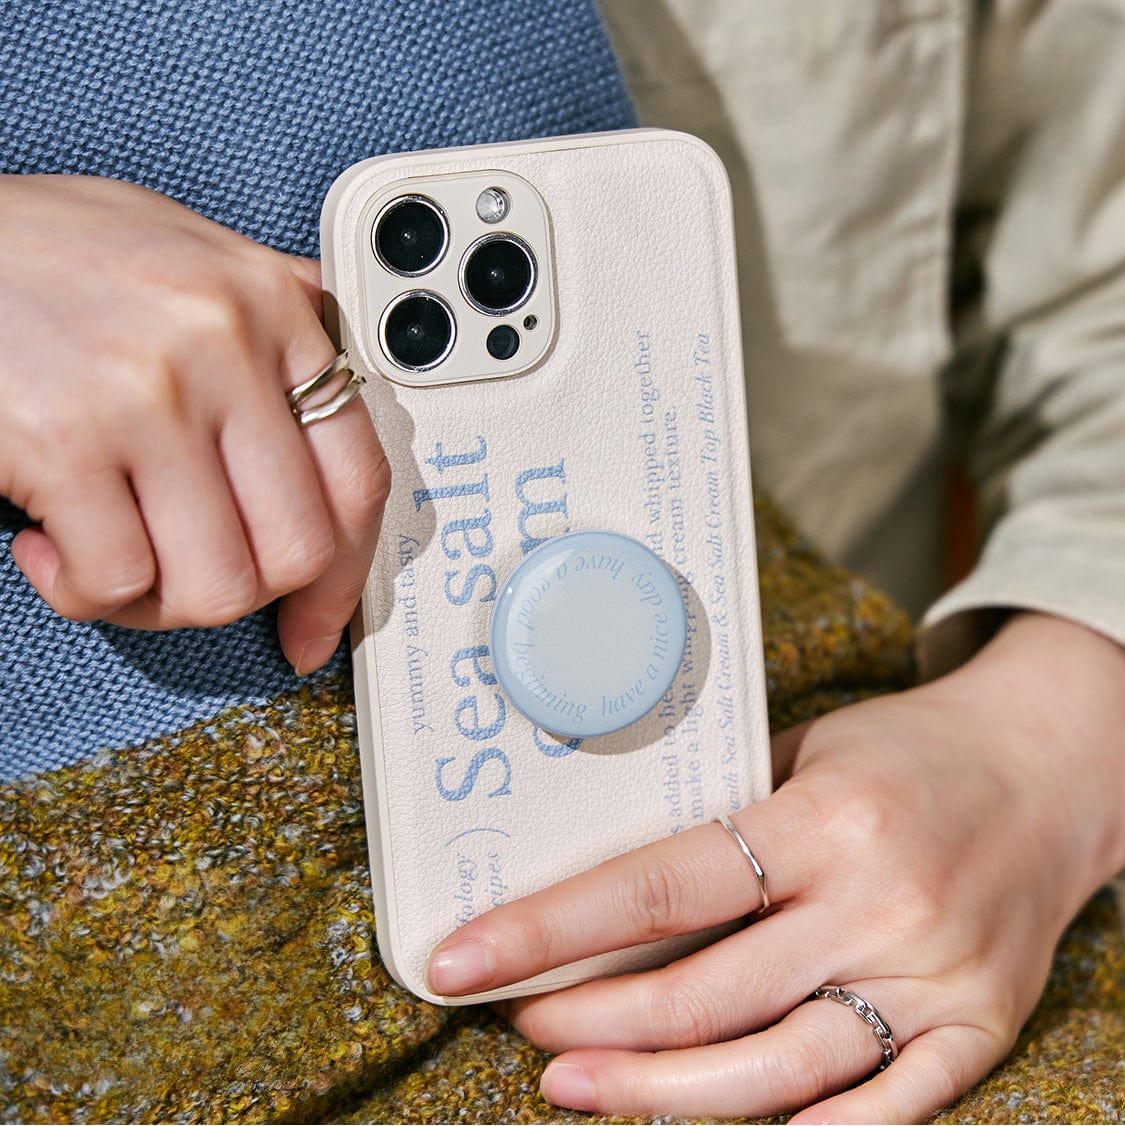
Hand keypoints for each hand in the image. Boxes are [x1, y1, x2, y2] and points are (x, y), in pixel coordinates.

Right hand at [0, 174, 387, 671]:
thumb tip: (338, 395)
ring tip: (117, 560)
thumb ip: (276, 316)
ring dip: (164, 604)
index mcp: (272, 307)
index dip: (345, 579)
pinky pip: (119, 582)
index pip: (359, 480)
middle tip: (191, 582)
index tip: (315, 624)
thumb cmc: (53, 255)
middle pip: (297, 550)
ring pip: (217, 585)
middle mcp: (225, 347)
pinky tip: (50, 545)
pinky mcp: (64, 441)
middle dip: (247, 596)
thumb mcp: (189, 250)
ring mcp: (148, 395)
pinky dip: (84, 591)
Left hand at [425, 614, 1124, 1121]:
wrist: (1051, 770)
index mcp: (825, 818)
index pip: (659, 886)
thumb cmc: (907, 750)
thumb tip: (608, 873)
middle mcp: (879, 905)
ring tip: (571, 1086)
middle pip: (702, 994)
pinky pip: (880, 1113)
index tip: (463, 957)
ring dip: (659, 1093)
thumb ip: (721, 810)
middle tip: (517, 1020)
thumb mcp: (807, 747)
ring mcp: (932, 979)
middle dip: (589, 1020)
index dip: (549, 927)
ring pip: (775, 1071)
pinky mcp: (976, 1028)